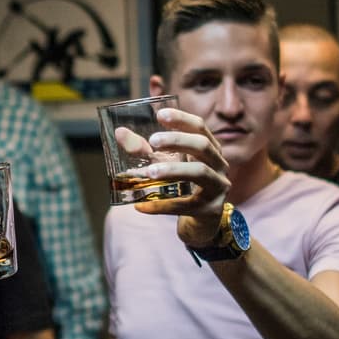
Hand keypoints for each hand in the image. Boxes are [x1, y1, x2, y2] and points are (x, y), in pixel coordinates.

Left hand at [119, 107, 229, 245]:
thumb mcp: (164, 165)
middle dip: (178, 140)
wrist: (200, 224)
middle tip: (152, 141)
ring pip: (200, 173)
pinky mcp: (210, 210)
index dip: (182, 119)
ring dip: (173, 170)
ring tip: (149, 173)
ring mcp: (218, 188)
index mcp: (209, 150)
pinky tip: (140, 206)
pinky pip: (185, 206)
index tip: (160, 114)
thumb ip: (143, 150)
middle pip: (203, 146)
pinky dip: (161, 205)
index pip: (200, 127)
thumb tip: (119, 133)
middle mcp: (219, 165)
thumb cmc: (181, 187)